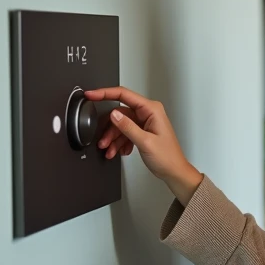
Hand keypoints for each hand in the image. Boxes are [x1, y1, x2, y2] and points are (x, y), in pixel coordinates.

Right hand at [85, 86, 202, 203]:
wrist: (173, 171)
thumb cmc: (167, 157)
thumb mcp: (145, 142)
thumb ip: (127, 127)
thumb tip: (113, 114)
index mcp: (151, 109)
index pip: (124, 95)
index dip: (105, 93)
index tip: (91, 95)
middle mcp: (148, 113)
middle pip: (119, 113)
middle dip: (109, 129)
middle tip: (102, 141)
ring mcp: (144, 122)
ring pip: (120, 125)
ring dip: (113, 138)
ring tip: (109, 150)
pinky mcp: (142, 130)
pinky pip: (125, 132)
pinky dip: (120, 142)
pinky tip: (120, 151)